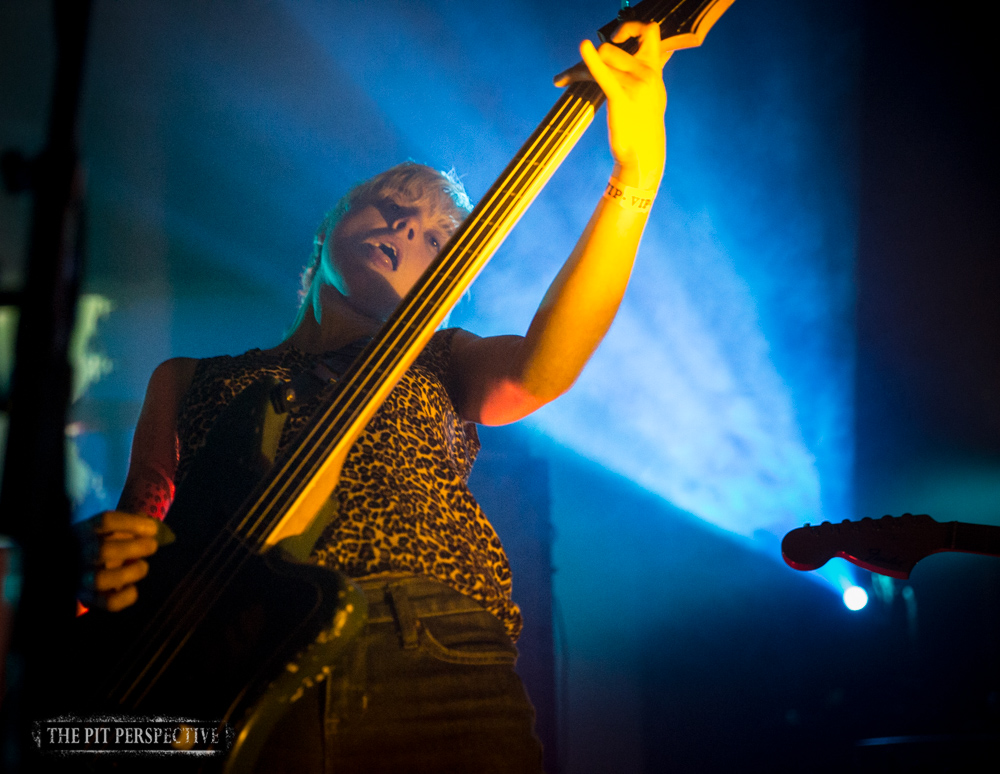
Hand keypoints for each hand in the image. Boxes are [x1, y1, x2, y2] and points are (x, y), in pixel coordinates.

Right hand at [77, 511, 161, 611]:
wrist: (83, 566)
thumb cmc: (106, 541)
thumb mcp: (114, 527)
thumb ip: (133, 523)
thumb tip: (155, 526)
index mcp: (84, 530)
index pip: (106, 521)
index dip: (133, 523)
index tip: (153, 528)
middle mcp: (79, 554)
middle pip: (103, 551)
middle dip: (135, 548)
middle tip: (152, 546)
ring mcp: (82, 579)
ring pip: (101, 580)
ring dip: (131, 572)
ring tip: (143, 565)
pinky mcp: (91, 600)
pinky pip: (110, 603)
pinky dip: (127, 596)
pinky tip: (133, 587)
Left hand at [555, 21, 668, 188]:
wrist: (644, 155)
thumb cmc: (643, 127)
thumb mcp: (653, 95)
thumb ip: (647, 72)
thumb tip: (649, 57)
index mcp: (654, 69)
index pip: (649, 30)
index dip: (631, 26)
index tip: (615, 37)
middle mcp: (647, 73)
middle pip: (609, 49)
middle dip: (588, 60)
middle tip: (575, 74)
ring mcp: (636, 84)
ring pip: (601, 60)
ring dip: (578, 69)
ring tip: (566, 79)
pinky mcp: (621, 98)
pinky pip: (603, 73)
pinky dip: (590, 61)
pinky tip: (584, 48)